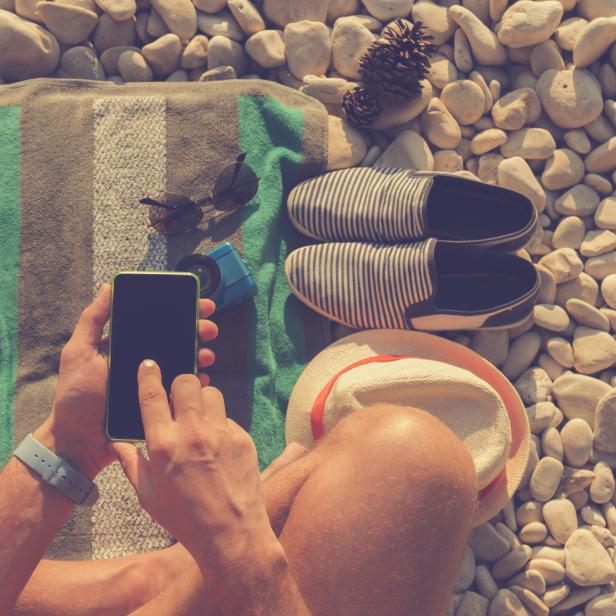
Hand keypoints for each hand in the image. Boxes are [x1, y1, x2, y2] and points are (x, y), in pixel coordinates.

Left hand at [34, 284, 218, 479]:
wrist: (79, 442)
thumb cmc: (75, 397)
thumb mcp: (79, 353)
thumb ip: (92, 320)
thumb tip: (109, 287)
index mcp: (126, 345)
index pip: (156, 322)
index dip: (178, 311)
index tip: (198, 303)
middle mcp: (142, 360)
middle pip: (175, 339)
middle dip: (196, 330)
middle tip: (209, 327)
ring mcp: (153, 382)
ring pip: (183, 362)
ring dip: (199, 354)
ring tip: (207, 354)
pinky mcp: (160, 403)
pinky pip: (182, 389)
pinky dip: (195, 382)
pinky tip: (202, 377)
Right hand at [111, 362, 281, 580]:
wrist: (231, 534)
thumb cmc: (185, 519)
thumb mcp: (148, 496)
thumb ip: (131, 465)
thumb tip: (118, 446)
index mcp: (164, 445)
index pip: (153, 396)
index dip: (149, 375)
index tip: (149, 365)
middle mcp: (193, 433)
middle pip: (187, 383)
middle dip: (180, 384)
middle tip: (178, 397)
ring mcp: (222, 433)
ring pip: (212, 393)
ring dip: (202, 400)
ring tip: (199, 419)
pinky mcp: (243, 438)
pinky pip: (228, 418)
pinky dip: (219, 424)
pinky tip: (216, 445)